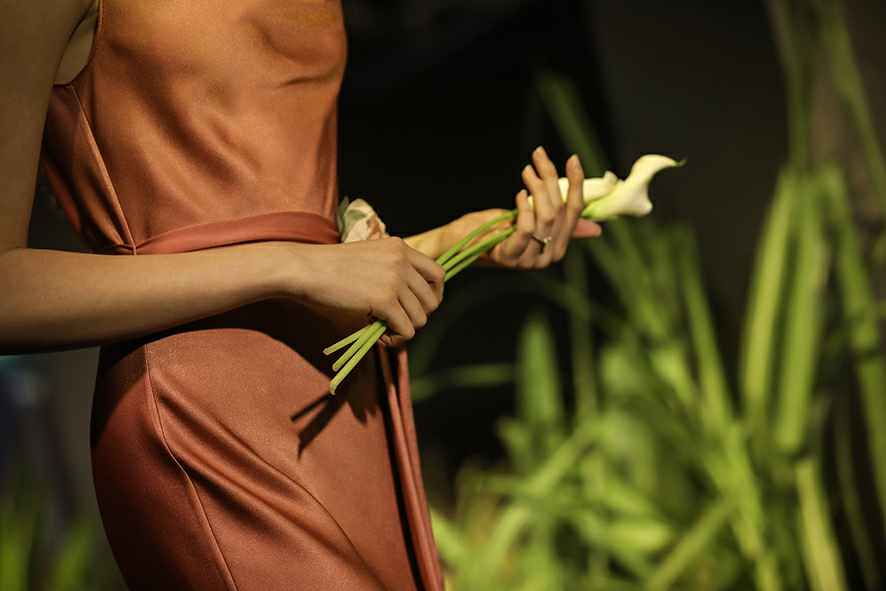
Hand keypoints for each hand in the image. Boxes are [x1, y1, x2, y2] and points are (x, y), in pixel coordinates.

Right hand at [281, 237, 445, 347]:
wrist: (305, 269)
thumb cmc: (330, 268)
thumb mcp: (369, 259)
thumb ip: (393, 273)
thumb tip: (414, 307)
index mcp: (400, 247)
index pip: (438, 274)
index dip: (433, 295)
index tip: (418, 307)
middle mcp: (402, 260)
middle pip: (432, 301)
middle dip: (418, 316)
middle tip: (397, 321)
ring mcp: (394, 279)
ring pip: (421, 318)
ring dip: (404, 329)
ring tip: (383, 328)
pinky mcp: (384, 299)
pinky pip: (407, 330)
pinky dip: (395, 339)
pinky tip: (378, 335)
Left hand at [445, 147, 601, 268]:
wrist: (461, 243)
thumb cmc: (496, 230)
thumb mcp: (531, 222)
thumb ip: (558, 222)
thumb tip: (596, 229)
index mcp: (558, 248)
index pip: (575, 212)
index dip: (576, 184)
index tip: (572, 159)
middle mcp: (547, 257)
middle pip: (559, 210)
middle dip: (550, 178)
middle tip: (538, 156)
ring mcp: (529, 260)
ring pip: (545, 216)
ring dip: (536, 187)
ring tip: (526, 171)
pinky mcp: (509, 258)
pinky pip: (526, 230)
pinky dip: (524, 208)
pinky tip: (519, 195)